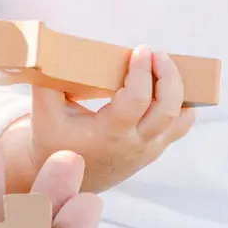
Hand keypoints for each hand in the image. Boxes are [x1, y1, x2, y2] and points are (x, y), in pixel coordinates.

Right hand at [1, 47, 195, 193]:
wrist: (64, 180)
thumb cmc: (54, 140)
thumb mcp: (44, 111)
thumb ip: (47, 79)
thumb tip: (48, 47)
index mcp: (107, 134)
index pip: (136, 100)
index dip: (142, 72)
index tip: (140, 50)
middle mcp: (134, 144)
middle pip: (168, 109)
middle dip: (169, 75)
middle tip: (157, 54)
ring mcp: (148, 150)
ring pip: (181, 119)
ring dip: (179, 89)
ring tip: (164, 66)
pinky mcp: (154, 150)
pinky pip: (180, 126)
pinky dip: (183, 104)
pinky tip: (170, 85)